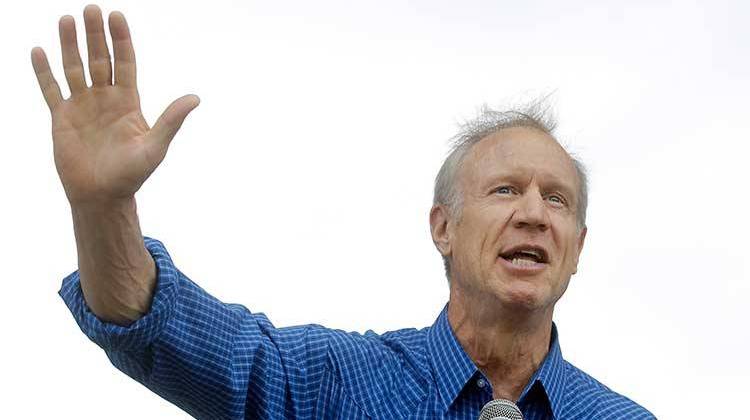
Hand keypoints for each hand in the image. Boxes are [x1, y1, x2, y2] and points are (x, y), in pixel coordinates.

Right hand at [31, 5, 198, 206]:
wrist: (103, 196)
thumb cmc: (132, 175)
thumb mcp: (155, 147)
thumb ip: (171, 121)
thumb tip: (195, 99)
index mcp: (128, 102)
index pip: (125, 63)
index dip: (121, 40)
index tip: (116, 16)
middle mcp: (105, 99)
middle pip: (99, 59)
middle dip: (95, 35)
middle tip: (91, 8)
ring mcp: (82, 106)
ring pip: (74, 68)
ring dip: (69, 45)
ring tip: (67, 19)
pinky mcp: (62, 119)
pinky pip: (51, 90)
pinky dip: (44, 72)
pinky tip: (39, 51)